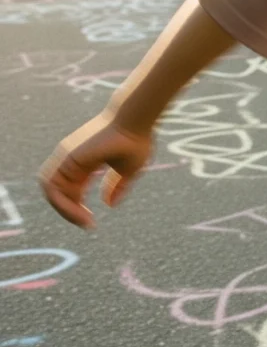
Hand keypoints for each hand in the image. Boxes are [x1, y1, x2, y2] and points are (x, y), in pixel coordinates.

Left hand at [38, 110, 153, 230]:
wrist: (135, 122)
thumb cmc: (136, 141)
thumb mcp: (128, 170)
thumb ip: (117, 186)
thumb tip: (109, 204)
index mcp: (85, 163)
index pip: (71, 190)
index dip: (77, 208)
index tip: (92, 222)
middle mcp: (71, 160)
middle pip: (58, 192)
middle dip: (68, 211)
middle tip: (86, 224)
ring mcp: (66, 157)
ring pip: (51, 190)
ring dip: (63, 209)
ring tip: (82, 220)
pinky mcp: (66, 157)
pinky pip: (52, 186)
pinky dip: (61, 203)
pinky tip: (79, 212)